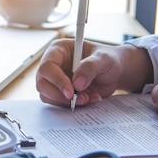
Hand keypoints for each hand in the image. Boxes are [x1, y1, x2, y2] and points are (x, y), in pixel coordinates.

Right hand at [36, 39, 151, 106]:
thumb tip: (77, 84)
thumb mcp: (104, 58)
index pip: (47, 67)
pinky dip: (74, 106)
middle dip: (60, 96)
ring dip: (68, 103)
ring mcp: (55, 81)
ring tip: (88, 98)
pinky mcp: (61, 93)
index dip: (56, 81)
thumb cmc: (107, 59)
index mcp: (58, 51)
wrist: (114, 72)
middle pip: (42, 84)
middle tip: (80, 99)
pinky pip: (60, 104)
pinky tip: (89, 99)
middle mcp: (53, 66)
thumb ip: (90, 67)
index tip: (71, 92)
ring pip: (48, 96)